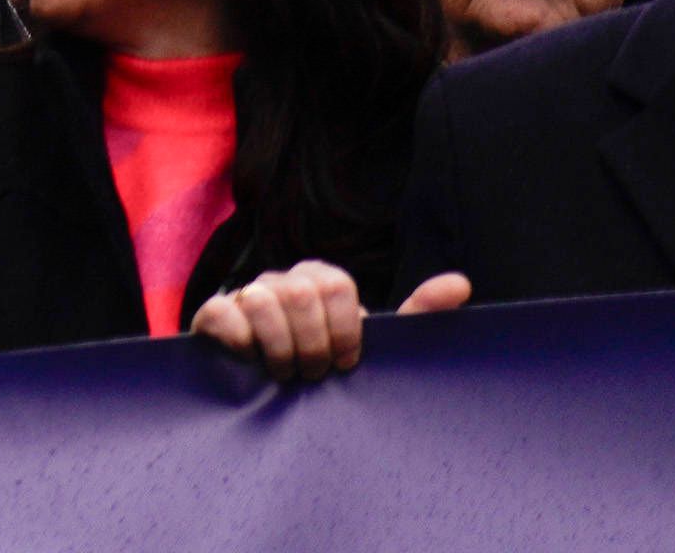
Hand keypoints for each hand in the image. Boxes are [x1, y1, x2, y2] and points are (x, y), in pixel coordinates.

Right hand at [191, 262, 464, 383]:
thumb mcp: (376, 344)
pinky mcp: (212, 314)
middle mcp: (282, 281)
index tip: (347, 364)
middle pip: (300, 291)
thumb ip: (417, 315)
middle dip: (312, 343)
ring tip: (287, 376)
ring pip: (261, 298)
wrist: (276, 393)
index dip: (344, 329)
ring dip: (280, 348)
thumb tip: (462, 283)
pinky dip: (240, 339)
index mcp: (320, 281)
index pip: (335, 283)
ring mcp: (245, 294)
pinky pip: (221, 311)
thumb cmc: (331, 366)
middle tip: (316, 375)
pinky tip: (251, 360)